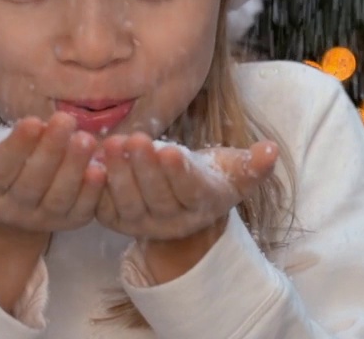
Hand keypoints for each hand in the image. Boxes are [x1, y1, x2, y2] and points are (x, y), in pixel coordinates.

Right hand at [0, 112, 105, 237]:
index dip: (17, 147)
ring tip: (85, 139)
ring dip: (74, 168)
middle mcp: (14, 209)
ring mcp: (43, 219)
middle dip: (50, 150)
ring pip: (59, 197)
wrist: (2, 224)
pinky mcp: (69, 223)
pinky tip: (101, 168)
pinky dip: (92, 192)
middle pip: (33, 183)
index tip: (32, 121)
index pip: (0, 171)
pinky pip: (82, 210)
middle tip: (65, 120)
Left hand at [95, 132, 278, 241]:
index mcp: (201, 207)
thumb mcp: (236, 170)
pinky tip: (91, 160)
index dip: (178, 173)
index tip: (170, 149)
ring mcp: (140, 224)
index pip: (189, 191)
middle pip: (156, 197)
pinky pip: (103, 206)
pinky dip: (96, 186)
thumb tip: (272, 150)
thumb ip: (254, 163)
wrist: (180, 200)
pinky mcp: (114, 220)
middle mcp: (170, 222)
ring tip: (112, 144)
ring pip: (128, 203)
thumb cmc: (210, 177)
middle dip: (145, 168)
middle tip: (136, 140)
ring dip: (118, 174)